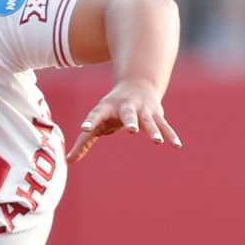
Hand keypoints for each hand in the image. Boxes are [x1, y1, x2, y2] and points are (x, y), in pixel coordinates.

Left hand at [66, 79, 182, 163]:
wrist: (137, 83)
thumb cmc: (112, 108)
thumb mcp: (97, 121)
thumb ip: (84, 142)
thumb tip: (68, 160)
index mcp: (107, 108)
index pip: (96, 115)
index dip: (90, 121)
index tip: (84, 129)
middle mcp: (126, 106)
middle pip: (128, 114)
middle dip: (131, 122)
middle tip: (132, 131)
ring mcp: (143, 110)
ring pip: (149, 120)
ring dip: (153, 130)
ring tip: (157, 142)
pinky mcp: (156, 114)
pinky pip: (164, 126)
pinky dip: (170, 135)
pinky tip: (177, 145)